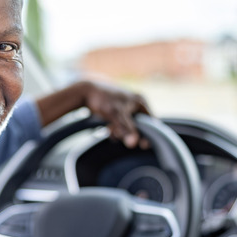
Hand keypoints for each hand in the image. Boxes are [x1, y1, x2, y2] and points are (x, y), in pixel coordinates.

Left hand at [36, 80, 151, 147]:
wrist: (85, 91)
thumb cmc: (103, 100)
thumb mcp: (116, 115)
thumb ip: (126, 129)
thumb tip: (134, 143)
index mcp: (140, 101)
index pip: (151, 122)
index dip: (148, 134)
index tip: (143, 145)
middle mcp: (136, 103)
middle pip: (139, 125)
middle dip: (128, 133)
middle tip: (117, 135)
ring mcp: (127, 107)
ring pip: (128, 126)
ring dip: (120, 132)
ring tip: (110, 130)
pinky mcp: (117, 110)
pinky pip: (121, 124)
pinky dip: (115, 128)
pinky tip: (107, 130)